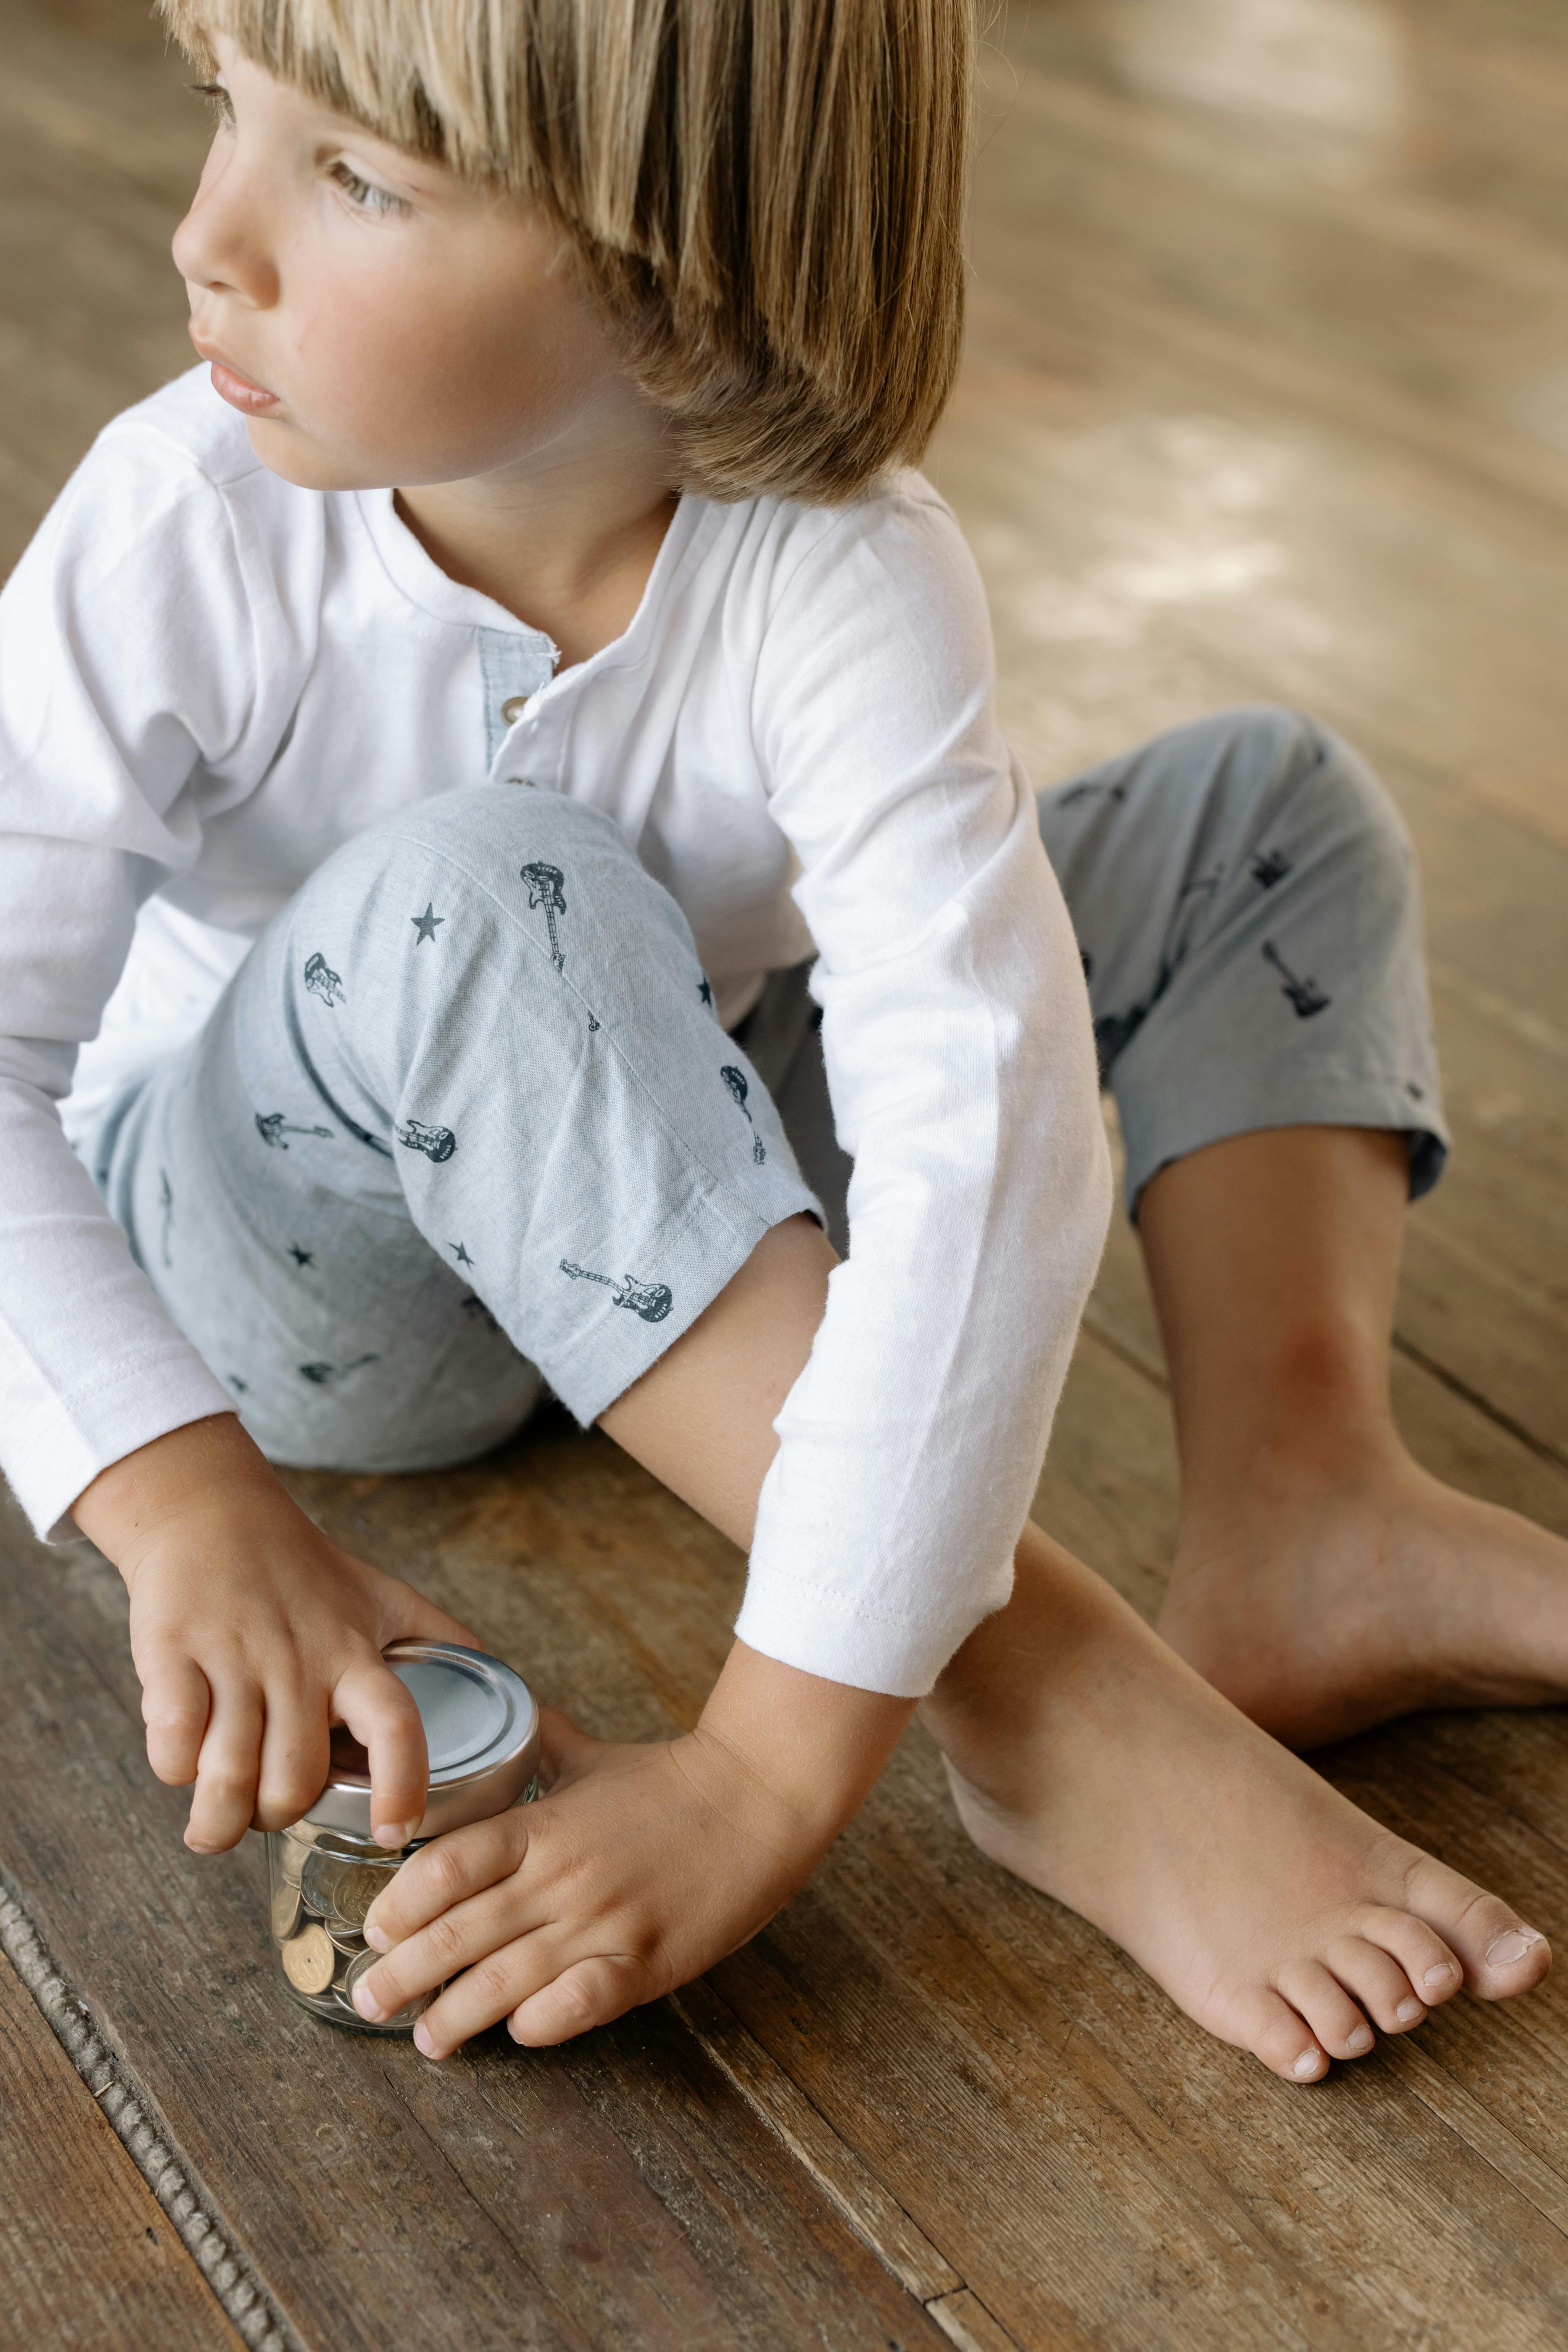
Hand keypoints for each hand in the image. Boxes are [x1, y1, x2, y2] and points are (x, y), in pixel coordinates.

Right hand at [73, 1414, 479, 1852]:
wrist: (210, 1513)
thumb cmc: (300, 1569)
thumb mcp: (381, 1596)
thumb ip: (436, 1638)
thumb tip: (500, 1677)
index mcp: (354, 1653)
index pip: (396, 1726)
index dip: (400, 1786)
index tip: (394, 1834)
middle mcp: (299, 1659)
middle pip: (296, 1779)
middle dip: (278, 1817)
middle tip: (268, 1813)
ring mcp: (235, 1657)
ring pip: (229, 1777)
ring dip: (218, 1819)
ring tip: (215, 1825)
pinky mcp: (173, 1652)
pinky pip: (173, 1744)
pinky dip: (174, 1771)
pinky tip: (181, 1764)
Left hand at [353, 1642, 913, 2053]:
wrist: (760, 1796)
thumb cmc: (675, 1777)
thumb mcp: (595, 1754)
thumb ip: (543, 1743)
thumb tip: (510, 1716)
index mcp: (544, 1825)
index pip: (447, 1866)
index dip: (401, 1902)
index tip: (376, 1927)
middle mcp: (562, 1878)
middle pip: (459, 1933)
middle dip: (402, 1974)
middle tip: (366, 2000)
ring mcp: (603, 1925)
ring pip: (505, 1983)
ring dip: (455, 2016)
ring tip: (426, 2038)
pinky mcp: (645, 1963)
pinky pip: (575, 2006)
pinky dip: (539, 2025)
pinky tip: (517, 2033)